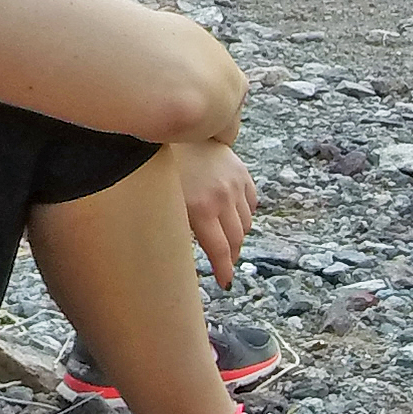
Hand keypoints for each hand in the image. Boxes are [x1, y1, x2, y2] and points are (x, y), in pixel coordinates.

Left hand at [173, 140, 256, 287]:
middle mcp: (222, 197)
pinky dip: (245, 212)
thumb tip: (181, 259)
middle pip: (237, 239)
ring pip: (247, 222)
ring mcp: (234, 182)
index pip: (220, 250)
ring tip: (226, 240)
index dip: (224, 269)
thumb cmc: (161, 171)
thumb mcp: (165, 204)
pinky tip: (233, 215)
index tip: (224, 282)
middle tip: (224, 263)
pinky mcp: (241, 171)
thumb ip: (178, 230)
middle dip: (231, 255)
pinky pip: (252, 201)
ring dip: (238, 234)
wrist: (170, 131)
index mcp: (201, 209)